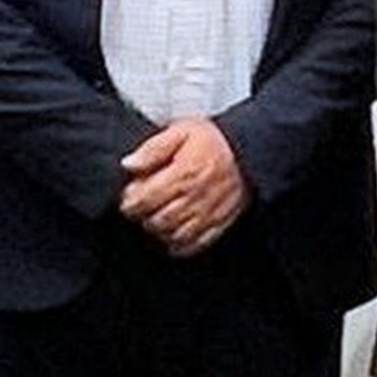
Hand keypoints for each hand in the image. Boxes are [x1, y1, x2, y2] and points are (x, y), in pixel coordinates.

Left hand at [118, 116, 248, 256]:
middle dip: (143, 218)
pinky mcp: (218, 224)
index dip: (130, 202)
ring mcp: (208, 214)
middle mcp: (195, 197)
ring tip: (157, 219)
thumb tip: (128, 164)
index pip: (144, 200)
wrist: (248, 152)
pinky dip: (180, 245)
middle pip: (157, 221)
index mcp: (183, 174)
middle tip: (141, 209)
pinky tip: (173, 234)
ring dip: (160, 231)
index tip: (129, 197)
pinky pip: (194, 245)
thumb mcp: (181, 131)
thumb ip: (153, 148)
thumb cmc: (214, 142)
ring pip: (174, 236)